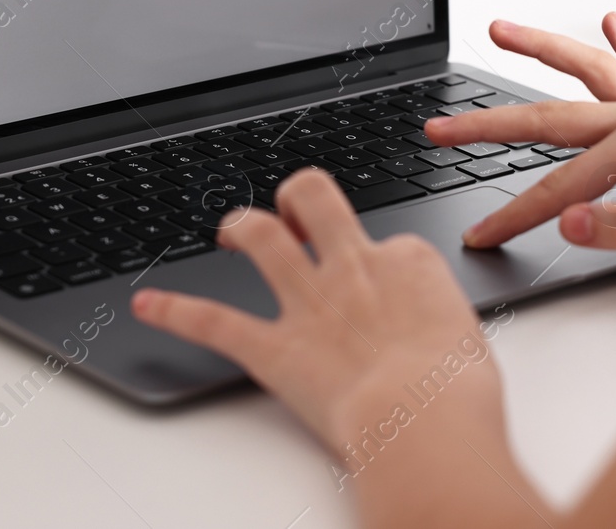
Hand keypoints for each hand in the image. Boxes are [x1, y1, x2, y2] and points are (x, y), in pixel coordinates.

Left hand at [132, 170, 505, 451]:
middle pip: (315, 198)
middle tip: (292, 208)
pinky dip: (174, 310)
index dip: (380, 261)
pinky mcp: (273, 347)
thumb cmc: (455, 390)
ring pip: (260, 235)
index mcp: (406, 261)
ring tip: (230, 229)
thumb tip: (432, 331)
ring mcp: (308, 302)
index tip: (383, 290)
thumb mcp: (468, 336)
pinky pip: (213, 320)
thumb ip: (437, 318)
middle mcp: (351, 267)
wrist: (424, 421)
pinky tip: (147, 304)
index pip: (386, 241)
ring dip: (239, 226)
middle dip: (298, 195)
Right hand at [425, 14, 615, 276]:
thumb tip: (564, 220)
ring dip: (543, 49)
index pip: (559, 187)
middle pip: (552, 117)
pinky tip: (610, 20)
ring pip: (589, 70)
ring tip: (500, 28)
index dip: (514, 214)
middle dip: (490, 122)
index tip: (479, 237)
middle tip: (438, 127)